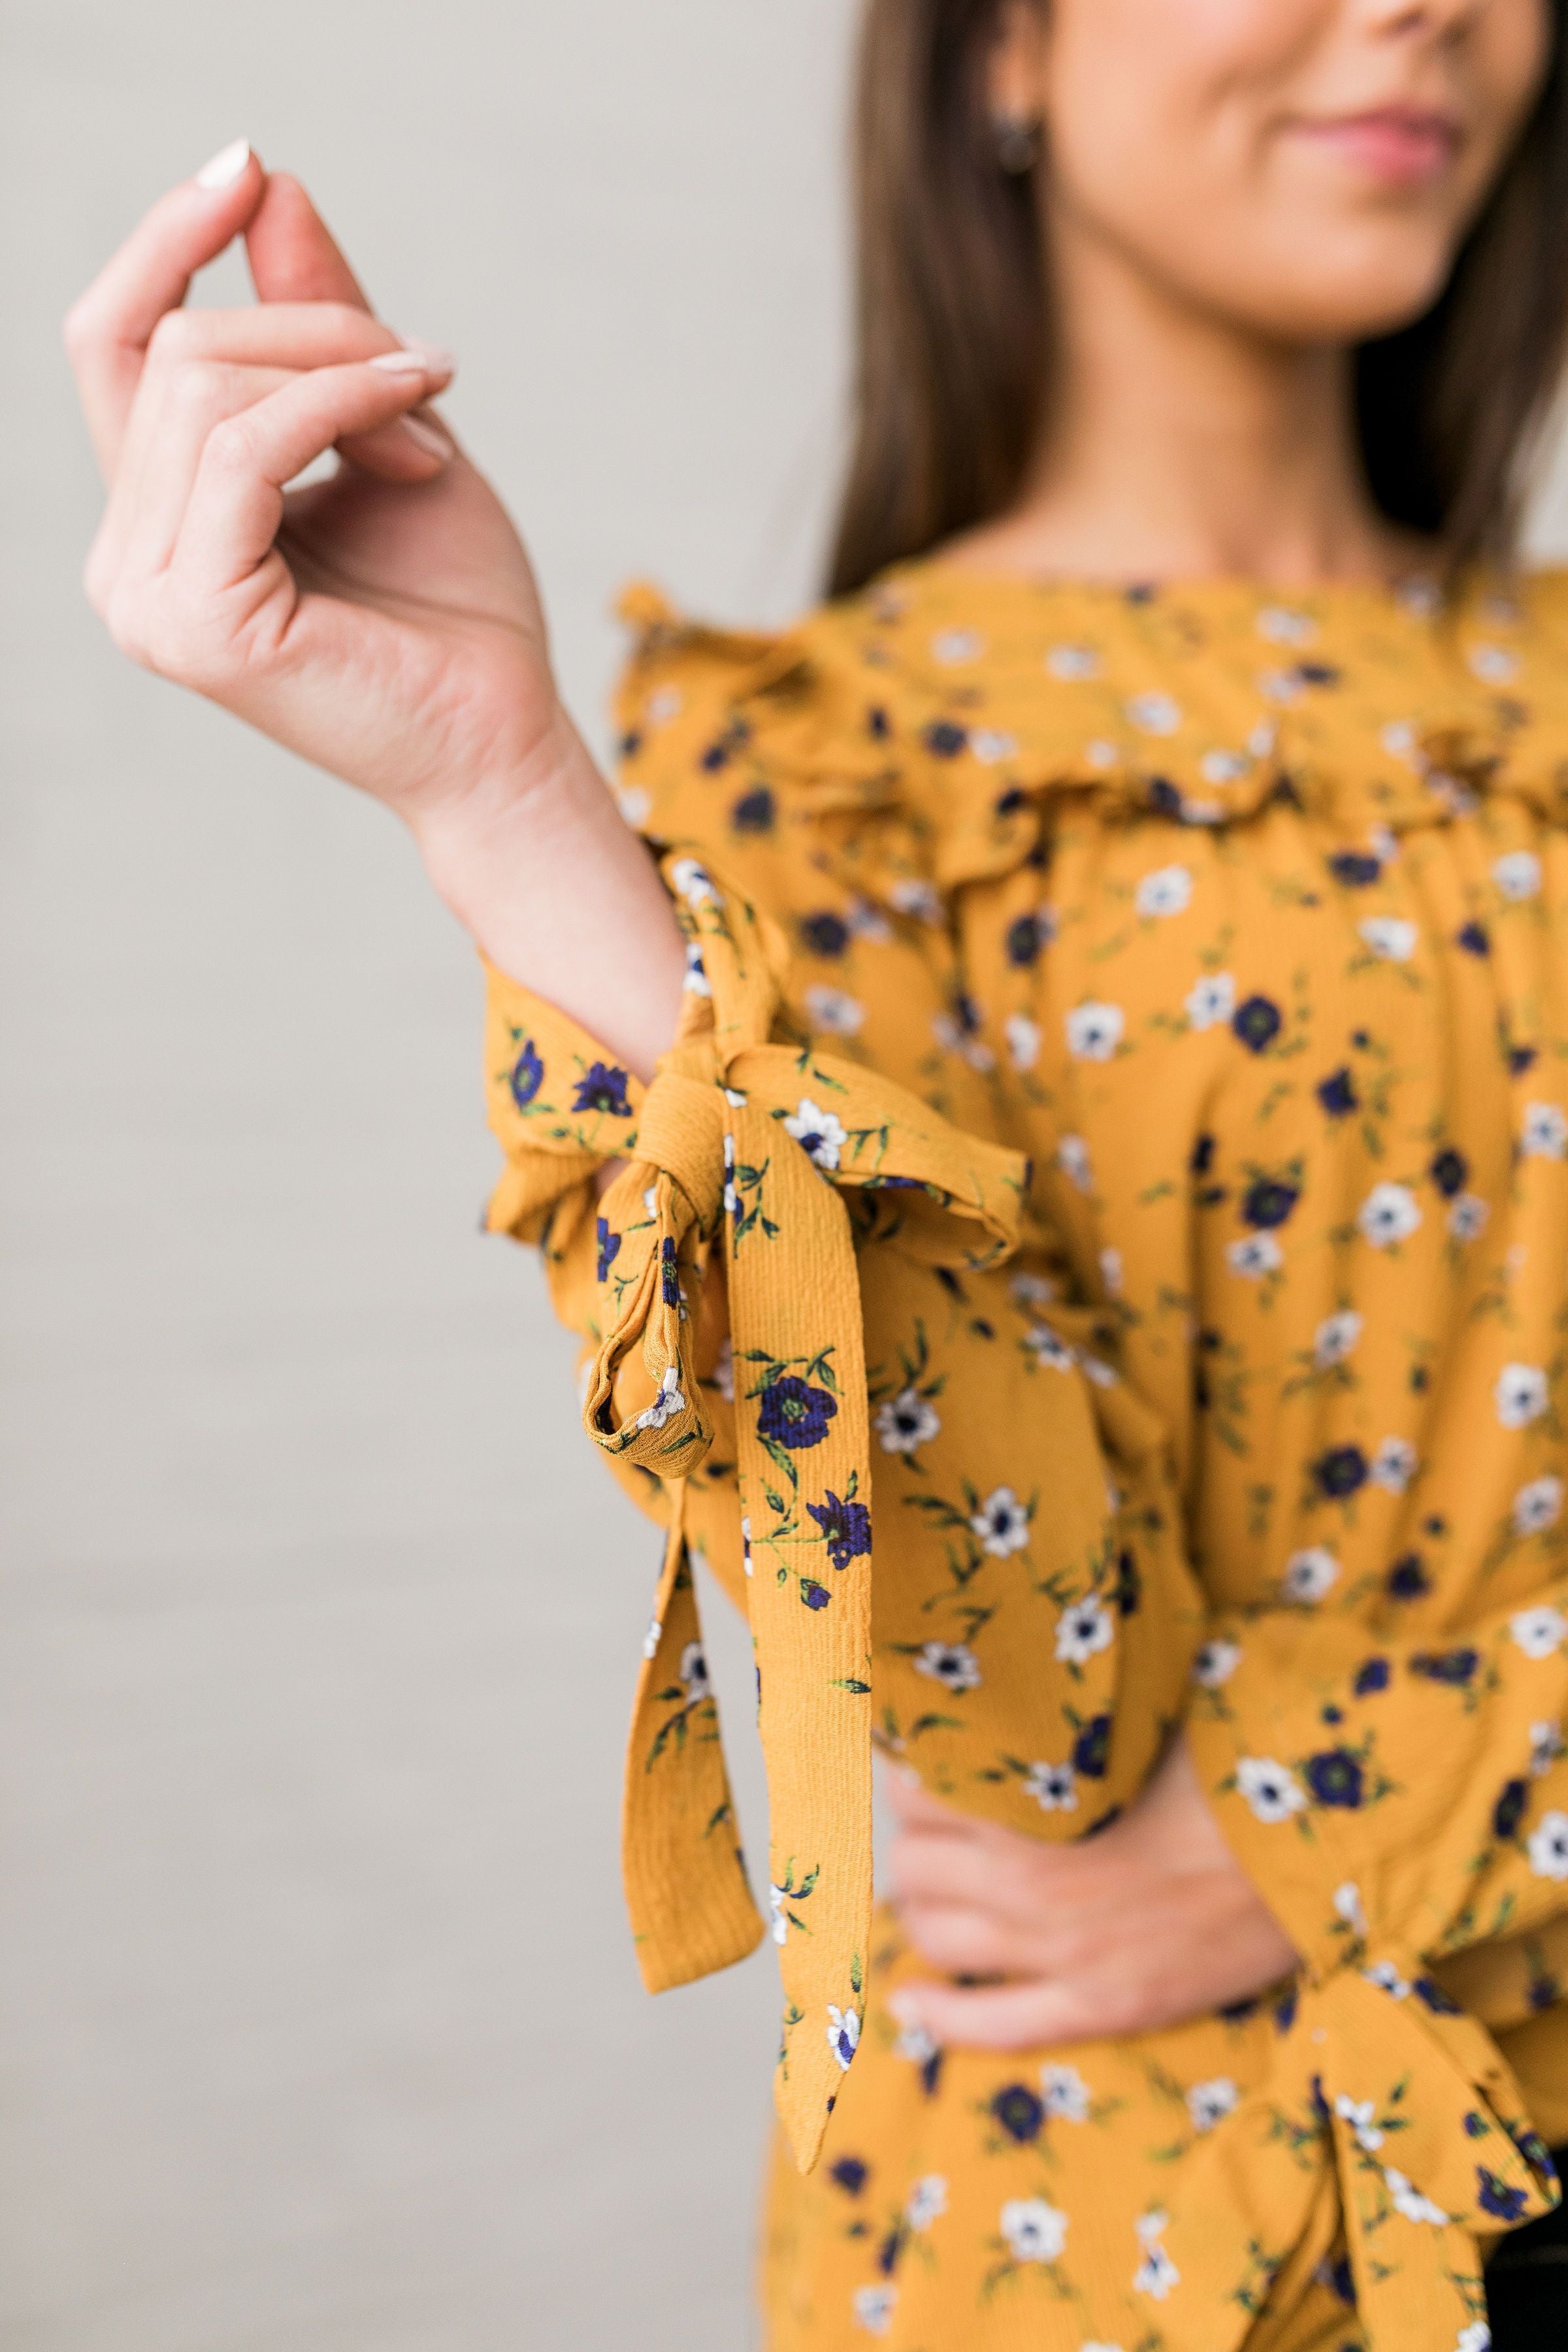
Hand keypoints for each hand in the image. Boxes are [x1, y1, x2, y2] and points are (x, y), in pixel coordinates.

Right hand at [67, 147, 567, 838]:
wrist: (507, 733)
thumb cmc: (456, 605)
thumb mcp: (384, 424)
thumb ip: (314, 320)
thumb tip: (262, 186)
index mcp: (156, 521)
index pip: (114, 344)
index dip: (165, 242)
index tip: (246, 165)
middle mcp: (129, 563)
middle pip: (170, 348)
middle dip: (314, 328)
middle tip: (427, 372)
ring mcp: (148, 600)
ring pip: (205, 386)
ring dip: (343, 370)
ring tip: (432, 422)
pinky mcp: (198, 625)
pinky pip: (245, 446)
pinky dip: (340, 405)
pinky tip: (420, 432)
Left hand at [885, 1735, 1298, 2047]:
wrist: (1325, 1840)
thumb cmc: (1233, 1756)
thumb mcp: (1136, 1716)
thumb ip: (1065, 1716)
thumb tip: (1015, 1679)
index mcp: (1039, 1808)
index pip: (922, 1796)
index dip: (913, 1779)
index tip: (921, 1766)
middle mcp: (1035, 1888)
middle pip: (918, 1869)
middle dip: (914, 1845)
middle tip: (928, 1827)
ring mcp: (1070, 1957)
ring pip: (940, 1940)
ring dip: (920, 1912)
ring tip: (925, 1892)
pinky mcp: (1107, 2006)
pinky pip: (994, 2026)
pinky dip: (940, 2015)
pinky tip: (908, 2001)